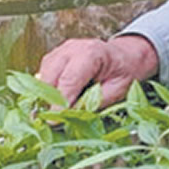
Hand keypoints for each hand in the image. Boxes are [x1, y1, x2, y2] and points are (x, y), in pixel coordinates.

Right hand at [36, 34, 158, 107]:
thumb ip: (95, 101)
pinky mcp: (55, 57)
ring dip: (46, 95)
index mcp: (92, 53)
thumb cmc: (123, 71)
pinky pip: (44, 75)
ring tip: (56, 111)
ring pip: (43, 76)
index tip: (54, 120)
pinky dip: (47, 90)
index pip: (69, 79)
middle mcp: (73, 48)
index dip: (60, 101)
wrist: (125, 56)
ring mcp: (61, 50)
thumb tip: (72, 114)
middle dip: (49, 100)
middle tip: (52, 119)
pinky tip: (56, 100)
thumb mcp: (118, 89)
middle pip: (51, 76)